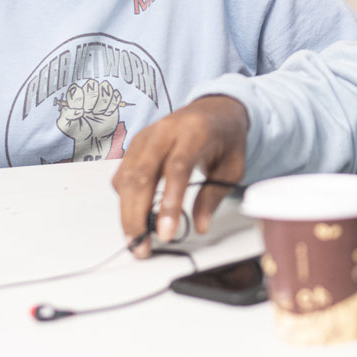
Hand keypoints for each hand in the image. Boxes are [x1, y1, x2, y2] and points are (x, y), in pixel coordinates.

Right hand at [111, 95, 248, 256]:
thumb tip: (200, 226)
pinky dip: (125, 200)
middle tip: (142, 247)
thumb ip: (214, 195)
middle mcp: (164, 131)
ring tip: (137, 241)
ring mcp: (145, 137)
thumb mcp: (233, 166)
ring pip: (126, 178)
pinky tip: (135, 217)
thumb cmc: (225, 138)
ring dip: (127, 213)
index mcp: (194, 132)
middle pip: (142, 175)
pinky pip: (122, 176)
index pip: (176, 168)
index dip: (168, 202)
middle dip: (137, 216)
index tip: (165, 233)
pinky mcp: (134, 145)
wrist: (213, 109)